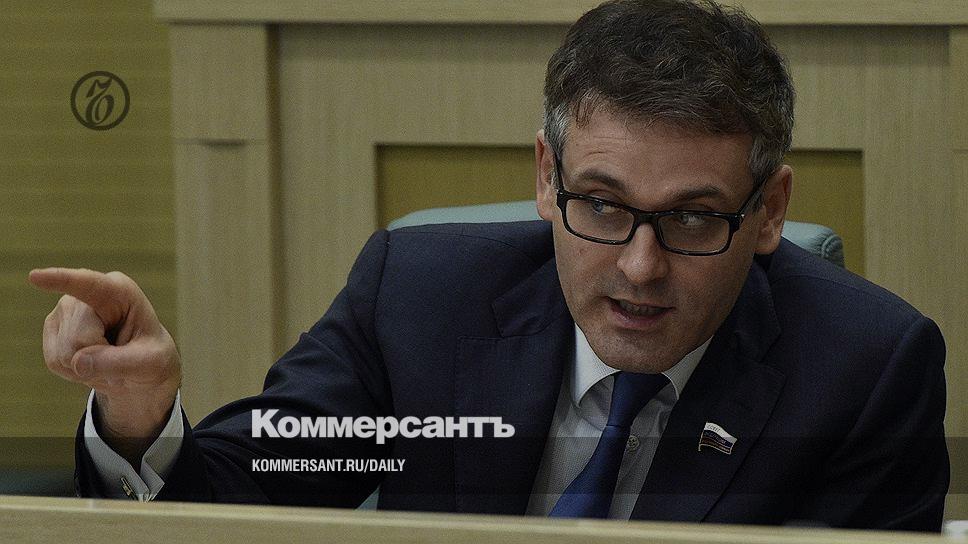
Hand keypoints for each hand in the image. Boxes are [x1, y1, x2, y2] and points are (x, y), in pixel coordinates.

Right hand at [29, 268, 180, 463]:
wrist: (139, 367)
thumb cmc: (151, 357)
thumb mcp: (151, 363)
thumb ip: (120, 362)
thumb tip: (78, 362)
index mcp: (119, 291)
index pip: (88, 285)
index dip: (61, 280)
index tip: (35, 277)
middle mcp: (85, 295)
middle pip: (78, 339)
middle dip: (99, 358)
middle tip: (121, 355)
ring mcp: (65, 310)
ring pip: (63, 353)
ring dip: (87, 366)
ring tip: (108, 357)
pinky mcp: (52, 328)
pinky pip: (54, 361)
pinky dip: (74, 371)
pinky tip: (91, 361)